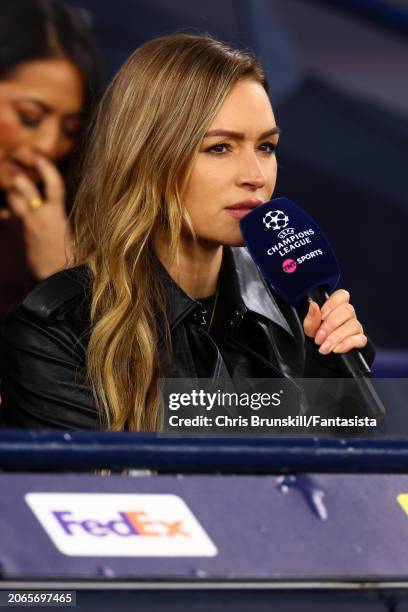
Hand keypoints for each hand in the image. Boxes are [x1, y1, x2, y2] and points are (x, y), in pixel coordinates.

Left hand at [4, 154, 71, 278]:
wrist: (54, 279)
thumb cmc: (72, 260)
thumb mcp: (80, 237)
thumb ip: (75, 219)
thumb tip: (79, 208)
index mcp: (57, 215)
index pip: (53, 185)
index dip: (46, 168)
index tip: (38, 156)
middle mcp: (38, 217)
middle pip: (23, 188)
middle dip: (19, 177)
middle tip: (17, 169)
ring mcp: (24, 226)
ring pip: (11, 200)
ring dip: (12, 193)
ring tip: (14, 187)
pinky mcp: (16, 236)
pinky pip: (5, 217)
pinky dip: (6, 211)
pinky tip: (8, 210)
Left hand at [303, 289, 366, 354]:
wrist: (321, 353)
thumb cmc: (317, 335)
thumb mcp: (310, 327)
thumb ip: (312, 317)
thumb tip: (313, 304)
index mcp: (337, 307)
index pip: (342, 295)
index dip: (332, 303)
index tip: (322, 316)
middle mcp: (348, 315)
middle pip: (348, 310)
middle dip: (331, 325)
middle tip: (319, 338)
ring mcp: (356, 327)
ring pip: (353, 325)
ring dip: (336, 337)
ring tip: (324, 347)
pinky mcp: (360, 340)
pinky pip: (360, 339)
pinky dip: (347, 344)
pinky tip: (336, 349)